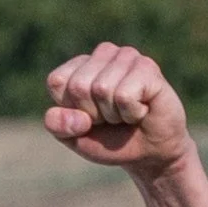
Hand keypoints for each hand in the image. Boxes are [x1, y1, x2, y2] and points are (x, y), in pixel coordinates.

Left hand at [44, 45, 192, 182]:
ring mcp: (126, 56)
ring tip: (126, 113)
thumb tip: (77, 116)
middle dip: (93, 114)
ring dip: (113, 115)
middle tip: (111, 118)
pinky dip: (131, 113)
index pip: (57, 81)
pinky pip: (124, 95)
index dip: (70, 110)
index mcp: (80, 66)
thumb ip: (58, 125)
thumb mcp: (75, 138)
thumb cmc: (111, 141)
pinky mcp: (147, 66)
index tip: (88, 118)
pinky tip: (142, 109)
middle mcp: (103, 54)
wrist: (150, 152)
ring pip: (101, 89)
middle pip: (78, 86)